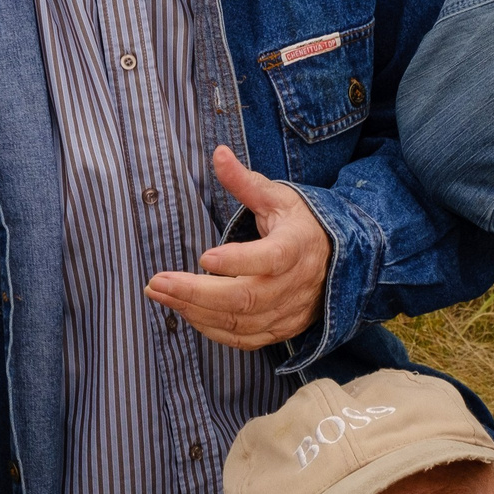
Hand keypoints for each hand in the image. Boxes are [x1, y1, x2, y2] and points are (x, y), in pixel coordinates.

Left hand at [144, 146, 330, 351]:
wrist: (336, 261)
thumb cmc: (301, 224)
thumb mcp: (278, 197)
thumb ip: (245, 181)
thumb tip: (218, 153)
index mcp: (297, 246)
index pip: (271, 258)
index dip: (238, 261)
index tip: (203, 256)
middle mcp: (295, 284)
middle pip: (246, 298)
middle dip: (196, 293)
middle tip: (157, 282)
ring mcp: (288, 311)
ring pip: (240, 322)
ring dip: (195, 312)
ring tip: (161, 294)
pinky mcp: (281, 329)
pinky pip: (244, 340)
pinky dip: (212, 331)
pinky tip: (187, 314)